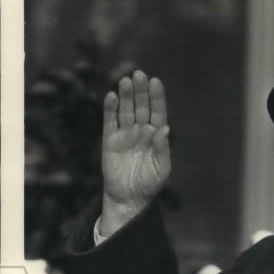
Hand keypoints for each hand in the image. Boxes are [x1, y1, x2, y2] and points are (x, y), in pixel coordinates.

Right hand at [100, 70, 170, 236]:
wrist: (130, 199)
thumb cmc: (149, 184)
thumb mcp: (161, 169)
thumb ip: (163, 149)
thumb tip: (164, 129)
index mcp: (156, 136)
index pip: (157, 112)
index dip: (156, 97)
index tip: (155, 82)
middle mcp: (141, 131)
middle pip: (141, 107)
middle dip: (140, 91)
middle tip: (138, 74)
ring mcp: (125, 134)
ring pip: (125, 111)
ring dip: (125, 96)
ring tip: (125, 81)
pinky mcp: (110, 141)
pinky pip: (109, 122)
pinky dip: (110, 109)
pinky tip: (111, 97)